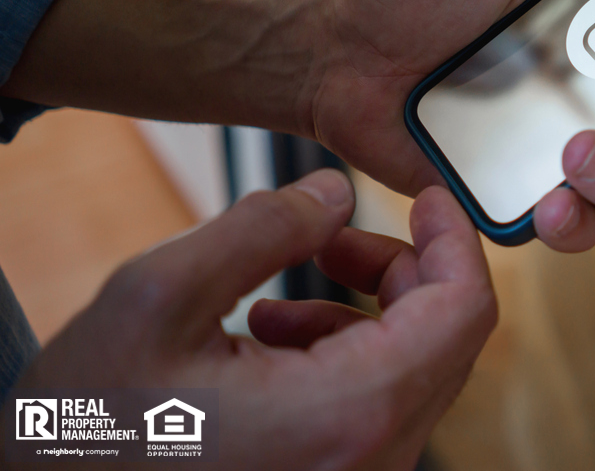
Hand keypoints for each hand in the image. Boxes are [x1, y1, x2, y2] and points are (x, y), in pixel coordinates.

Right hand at [5, 170, 496, 469]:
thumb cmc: (88, 428)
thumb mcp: (157, 297)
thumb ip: (262, 229)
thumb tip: (336, 194)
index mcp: (343, 413)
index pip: (463, 311)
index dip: (455, 239)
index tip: (428, 198)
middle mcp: (368, 461)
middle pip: (446, 337)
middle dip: (400, 269)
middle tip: (333, 239)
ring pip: (412, 369)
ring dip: (365, 311)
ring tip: (281, 294)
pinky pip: (375, 406)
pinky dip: (343, 355)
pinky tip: (269, 338)